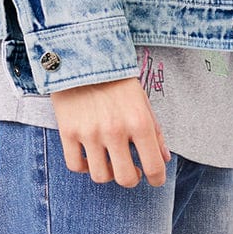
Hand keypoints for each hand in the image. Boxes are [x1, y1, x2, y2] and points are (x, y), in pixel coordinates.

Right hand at [51, 76, 170, 187]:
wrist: (82, 54)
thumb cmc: (116, 78)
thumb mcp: (142, 100)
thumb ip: (155, 131)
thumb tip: (164, 159)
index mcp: (139, 121)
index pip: (154, 167)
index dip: (157, 179)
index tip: (154, 179)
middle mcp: (115, 130)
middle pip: (126, 179)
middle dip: (132, 179)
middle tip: (131, 171)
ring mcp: (89, 132)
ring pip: (100, 176)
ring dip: (108, 173)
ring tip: (110, 161)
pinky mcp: (68, 131)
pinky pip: (76, 165)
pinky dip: (84, 166)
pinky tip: (90, 156)